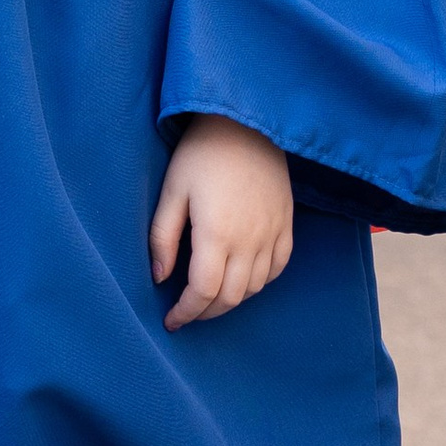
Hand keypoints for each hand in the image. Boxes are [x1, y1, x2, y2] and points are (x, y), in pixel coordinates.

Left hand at [150, 116, 292, 328]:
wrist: (245, 124)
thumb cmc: (201, 154)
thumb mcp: (172, 191)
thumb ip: (163, 238)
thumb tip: (159, 278)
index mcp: (217, 233)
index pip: (204, 292)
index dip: (186, 312)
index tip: (171, 321)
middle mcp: (250, 240)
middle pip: (231, 297)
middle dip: (206, 312)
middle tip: (187, 313)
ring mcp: (272, 233)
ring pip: (254, 287)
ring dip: (231, 300)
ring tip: (210, 298)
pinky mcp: (286, 224)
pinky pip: (278, 268)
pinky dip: (259, 283)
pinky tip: (241, 279)